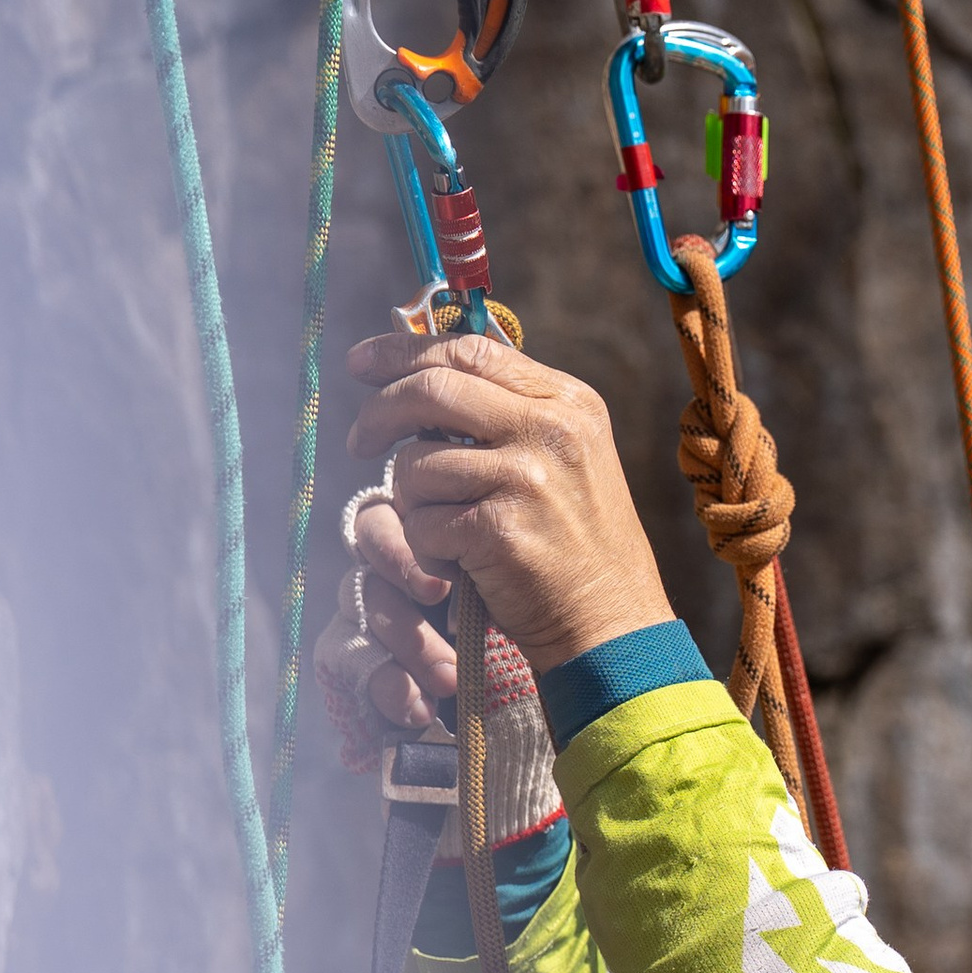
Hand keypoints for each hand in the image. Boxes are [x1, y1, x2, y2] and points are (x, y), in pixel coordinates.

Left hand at [345, 324, 672, 669]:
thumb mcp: (566, 456)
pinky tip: (460, 561)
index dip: (403, 351)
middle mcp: (550, 429)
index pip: (469, 350)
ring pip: (416, 464)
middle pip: (431, 390)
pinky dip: (426, 547)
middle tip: (359, 441)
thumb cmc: (577, 542)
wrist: (612, 622)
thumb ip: (510, 411)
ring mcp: (526, 479)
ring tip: (447, 526)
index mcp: (567, 401)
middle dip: (380, 414)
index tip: (361, 362)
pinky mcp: (499, 530)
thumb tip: (422, 375)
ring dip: (412, 500)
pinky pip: (421, 523)